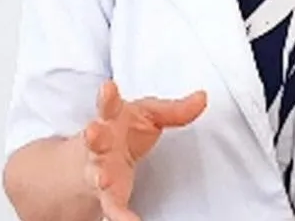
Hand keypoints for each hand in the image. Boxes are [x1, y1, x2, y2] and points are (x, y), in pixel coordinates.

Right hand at [81, 80, 206, 220]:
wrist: (95, 158)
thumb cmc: (124, 130)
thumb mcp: (149, 115)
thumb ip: (176, 110)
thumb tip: (203, 97)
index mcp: (110, 119)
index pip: (108, 104)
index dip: (107, 96)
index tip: (108, 87)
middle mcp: (101, 144)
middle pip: (94, 138)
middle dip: (92, 134)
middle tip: (91, 131)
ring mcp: (100, 170)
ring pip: (96, 174)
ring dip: (98, 176)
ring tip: (102, 180)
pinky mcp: (107, 195)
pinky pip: (113, 208)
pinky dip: (121, 217)